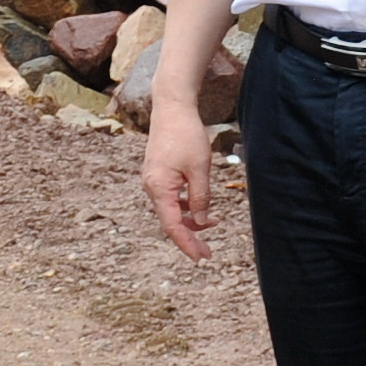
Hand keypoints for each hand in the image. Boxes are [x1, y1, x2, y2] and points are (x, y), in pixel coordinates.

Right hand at [141, 106, 217, 262]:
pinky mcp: (158, 174)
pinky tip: (201, 206)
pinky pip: (171, 198)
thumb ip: (201, 197)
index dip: (187, 244)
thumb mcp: (199, 168)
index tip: (201, 257)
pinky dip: (186, 205)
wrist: (172, 108)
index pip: (172, 226)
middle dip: (190, 237)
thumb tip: (202, 221)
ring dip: (191, 220)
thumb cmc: (186, 135)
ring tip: (214, 224)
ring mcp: (153, 180)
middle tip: (208, 252)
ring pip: (172, 210)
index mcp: (159, 188)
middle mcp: (151, 187)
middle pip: (170, 221)